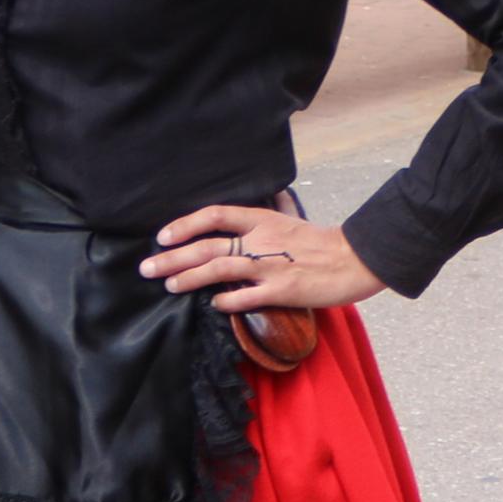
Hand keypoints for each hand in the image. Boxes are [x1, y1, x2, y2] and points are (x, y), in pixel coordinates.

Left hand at [142, 203, 382, 312]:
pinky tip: (212, 306)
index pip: (216, 215)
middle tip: (148, 267)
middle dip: (173, 257)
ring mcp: (269, 266)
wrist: (355, 260)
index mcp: (263, 220)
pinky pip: (244, 297)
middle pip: (207, 246)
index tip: (163, 236)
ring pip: (218, 270)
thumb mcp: (293, 219)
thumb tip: (270, 196)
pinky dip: (225, 302)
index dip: (186, 225)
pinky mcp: (280, 291)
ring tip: (168, 285)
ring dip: (189, 278)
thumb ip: (274, 210)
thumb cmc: (324, 242)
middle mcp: (261, 240)